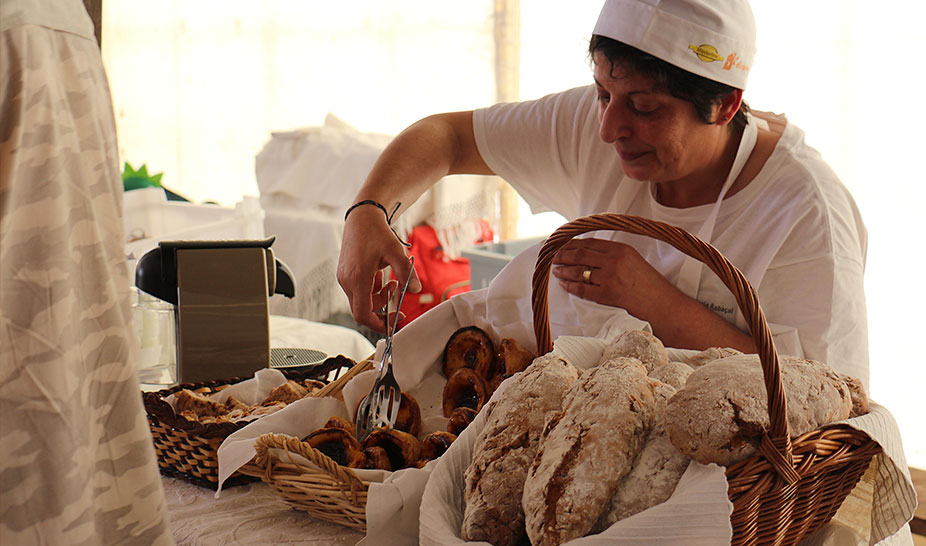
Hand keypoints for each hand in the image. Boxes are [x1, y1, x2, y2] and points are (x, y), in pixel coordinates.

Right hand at [337, 205, 420, 331]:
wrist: (362, 217)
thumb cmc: (377, 233)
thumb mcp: (396, 252)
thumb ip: (406, 272)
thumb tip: (416, 289)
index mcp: (357, 278)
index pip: (363, 314)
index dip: (378, 324)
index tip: (393, 324)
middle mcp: (347, 281)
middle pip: (362, 310)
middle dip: (381, 312)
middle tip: (399, 308)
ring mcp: (344, 278)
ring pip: (361, 301)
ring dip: (379, 298)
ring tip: (393, 284)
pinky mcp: (345, 275)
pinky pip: (359, 291)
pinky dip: (372, 291)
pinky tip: (382, 279)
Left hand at [551, 237, 676, 321]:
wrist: (661, 304)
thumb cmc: (647, 283)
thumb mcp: (632, 260)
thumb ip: (611, 254)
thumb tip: (585, 252)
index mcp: (621, 249)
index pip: (588, 242)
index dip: (570, 243)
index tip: (558, 244)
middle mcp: (614, 261)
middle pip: (580, 255)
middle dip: (562, 255)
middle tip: (550, 257)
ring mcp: (610, 278)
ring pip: (579, 271)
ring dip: (564, 271)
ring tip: (555, 271)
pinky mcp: (607, 294)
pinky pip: (582, 289)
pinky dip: (571, 287)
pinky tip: (564, 285)